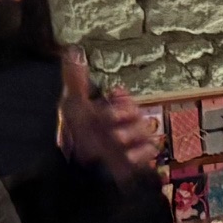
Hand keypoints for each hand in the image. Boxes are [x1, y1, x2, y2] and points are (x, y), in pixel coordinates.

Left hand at [63, 49, 157, 181]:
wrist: (78, 172)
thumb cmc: (76, 137)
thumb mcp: (72, 106)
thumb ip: (75, 80)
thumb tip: (72, 50)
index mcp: (110, 109)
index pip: (125, 97)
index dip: (122, 97)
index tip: (113, 96)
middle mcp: (123, 124)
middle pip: (138, 113)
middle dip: (125, 115)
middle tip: (110, 119)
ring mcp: (132, 141)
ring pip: (145, 131)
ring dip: (131, 134)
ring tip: (116, 140)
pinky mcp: (137, 159)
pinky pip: (150, 152)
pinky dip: (140, 153)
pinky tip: (126, 156)